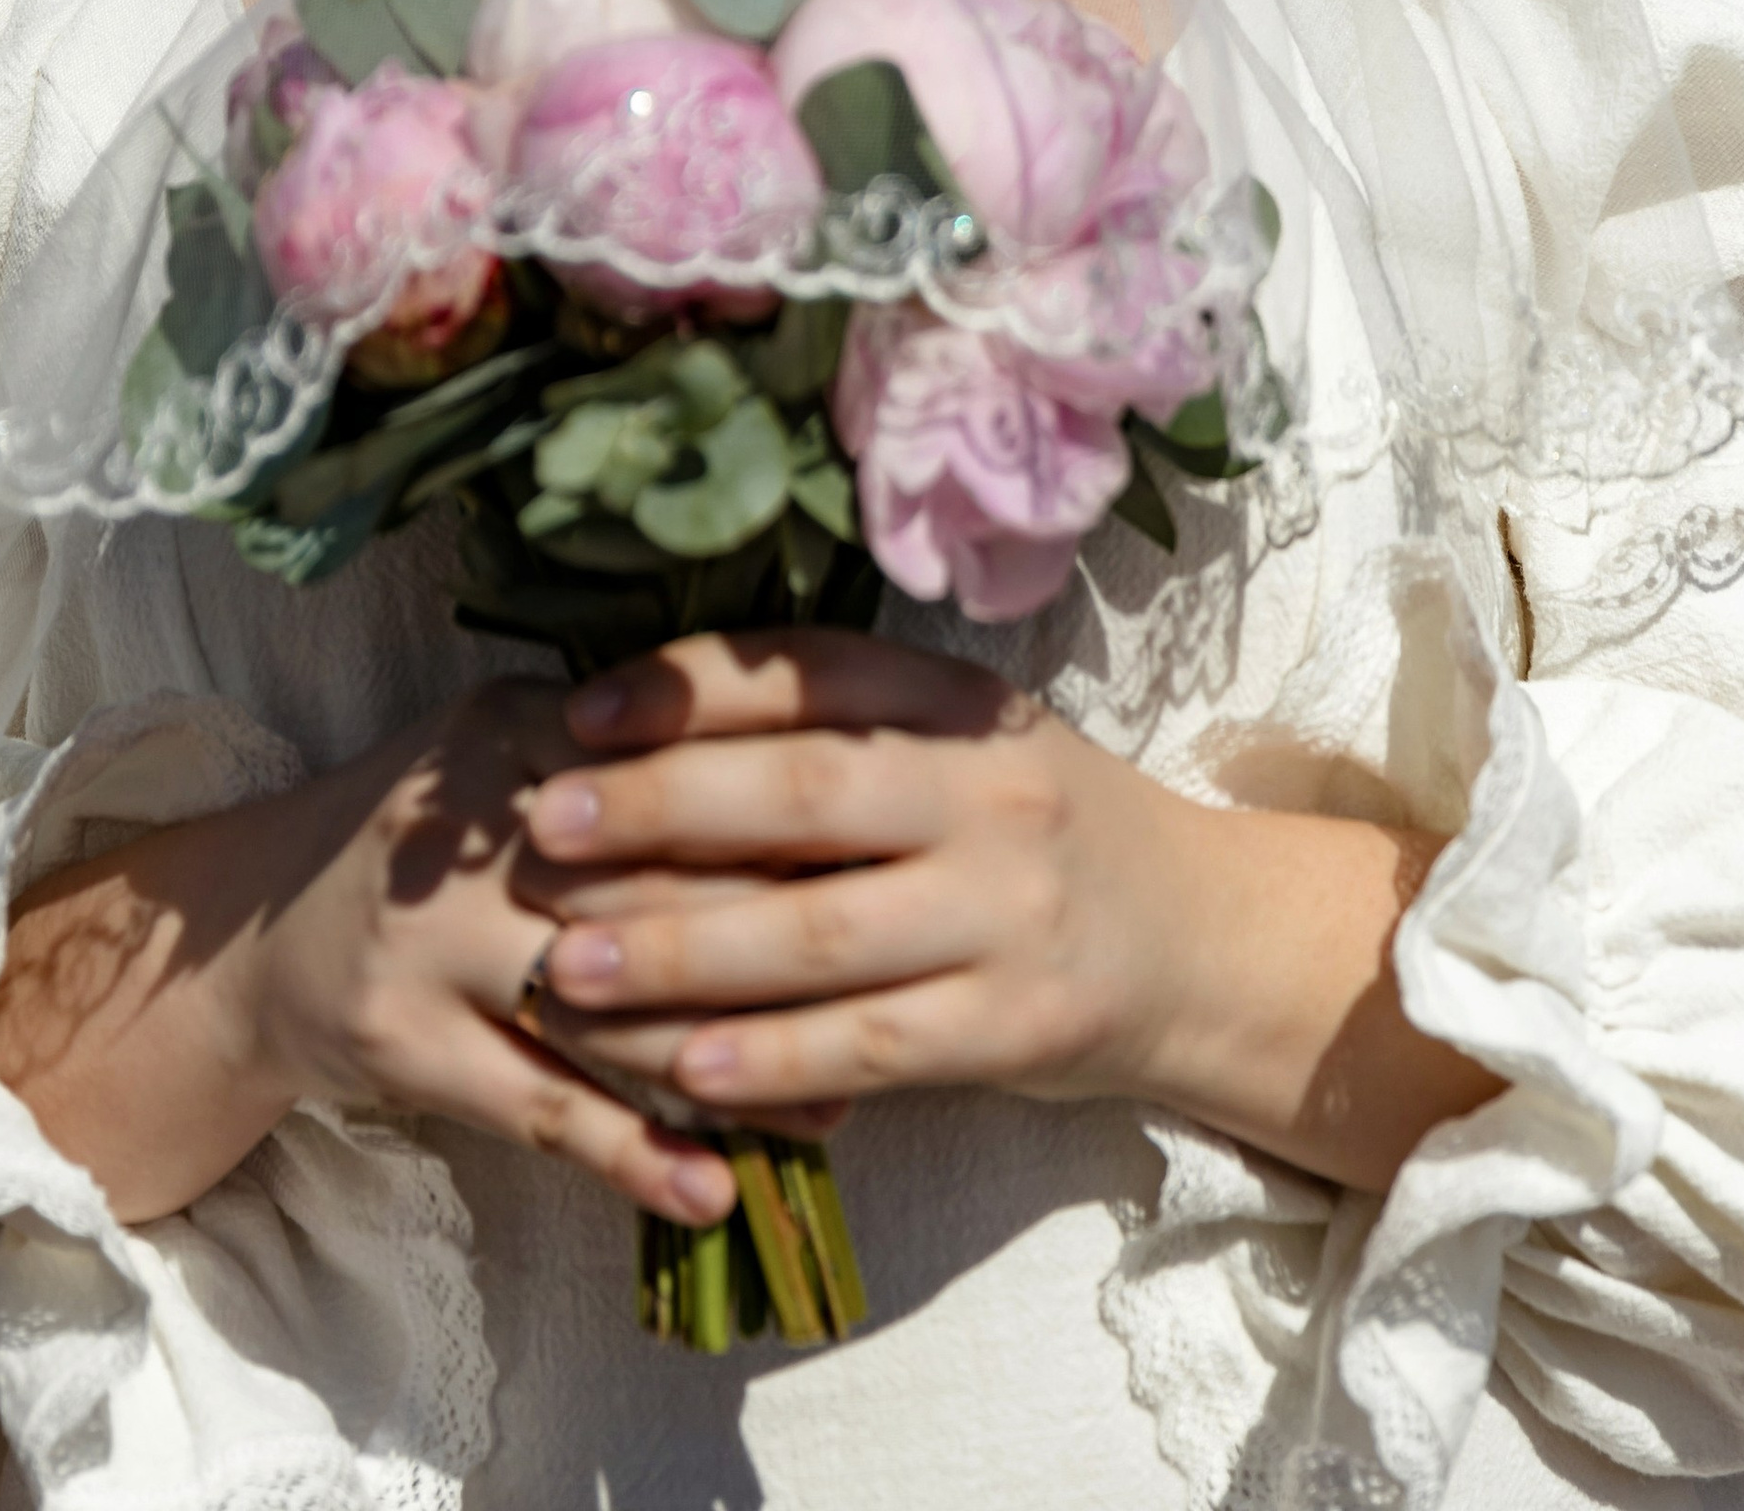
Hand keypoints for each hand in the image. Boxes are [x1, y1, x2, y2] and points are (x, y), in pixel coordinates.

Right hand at [0, 675, 821, 1231]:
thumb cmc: (424, 841)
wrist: (254, 931)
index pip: (669, 767)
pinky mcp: (406, 1044)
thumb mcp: (505, 748)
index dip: (779, 814)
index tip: (882, 853)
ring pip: (610, 1008)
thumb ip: (625, 745)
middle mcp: (472, 832)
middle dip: (779, 944)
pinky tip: (716, 1192)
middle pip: (653, 887)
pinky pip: (544, 1108)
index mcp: (511, 730)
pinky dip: (636, 1156)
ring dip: (733, 1068)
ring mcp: (432, 941)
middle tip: (890, 986)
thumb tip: (802, 773)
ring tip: (833, 1107)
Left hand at [524, 630, 1491, 1194]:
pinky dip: (772, 1061)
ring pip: (819, 935)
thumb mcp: (960, 738)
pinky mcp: (1017, 1026)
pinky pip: (872, 1047)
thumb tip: (639, 710)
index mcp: (959, 700)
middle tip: (541, 831)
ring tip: (566, 967)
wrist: (1201, 939)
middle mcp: (987, 792)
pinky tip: (681, 1070)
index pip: (808, 673)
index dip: (686, 687)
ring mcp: (1007, 914)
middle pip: (803, 794)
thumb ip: (838, 720)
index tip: (577, 713)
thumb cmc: (1034, 825)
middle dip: (657, 810)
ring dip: (680, 954)